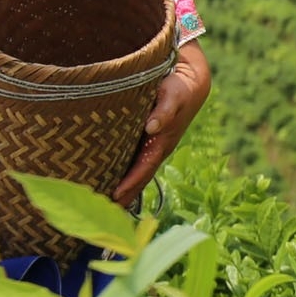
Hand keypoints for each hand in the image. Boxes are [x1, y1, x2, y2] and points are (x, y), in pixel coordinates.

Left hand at [113, 42, 211, 206]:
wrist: (191, 82)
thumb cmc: (180, 88)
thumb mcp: (174, 95)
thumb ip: (164, 110)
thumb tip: (152, 126)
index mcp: (162, 143)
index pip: (143, 169)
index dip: (130, 183)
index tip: (115, 196)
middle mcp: (156, 149)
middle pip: (138, 178)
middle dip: (124, 196)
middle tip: (104, 214)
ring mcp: (152, 146)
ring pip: (135, 173)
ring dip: (123, 189)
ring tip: (104, 206)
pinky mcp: (146, 140)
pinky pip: (134, 162)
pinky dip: (124, 175)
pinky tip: (110, 181)